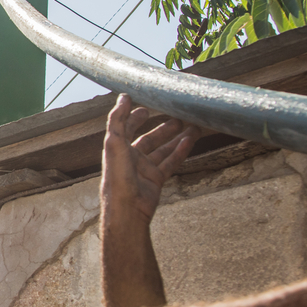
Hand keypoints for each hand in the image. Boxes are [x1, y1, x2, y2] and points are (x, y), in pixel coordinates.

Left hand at [102, 94, 198, 221]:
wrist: (127, 210)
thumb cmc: (118, 178)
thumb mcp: (115, 143)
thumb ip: (118, 119)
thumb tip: (124, 97)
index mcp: (117, 148)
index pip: (126, 127)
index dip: (134, 116)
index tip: (147, 106)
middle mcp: (130, 158)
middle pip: (148, 139)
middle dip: (162, 127)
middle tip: (177, 116)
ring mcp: (144, 169)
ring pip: (163, 150)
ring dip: (176, 138)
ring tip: (191, 126)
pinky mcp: (155, 180)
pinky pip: (170, 163)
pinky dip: (180, 152)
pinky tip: (191, 141)